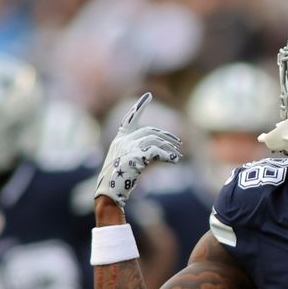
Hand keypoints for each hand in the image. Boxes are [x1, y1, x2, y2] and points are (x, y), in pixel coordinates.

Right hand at [94, 92, 181, 207]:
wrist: (109, 193)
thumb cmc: (118, 181)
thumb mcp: (127, 163)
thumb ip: (139, 152)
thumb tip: (159, 150)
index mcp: (119, 140)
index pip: (130, 118)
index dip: (140, 106)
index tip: (149, 95)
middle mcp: (122, 141)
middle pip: (149, 131)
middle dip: (166, 136)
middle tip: (179, 144)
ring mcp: (128, 148)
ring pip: (155, 141)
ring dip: (169, 148)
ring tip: (178, 156)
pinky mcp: (135, 156)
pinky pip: (157, 151)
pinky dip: (167, 155)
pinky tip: (174, 161)